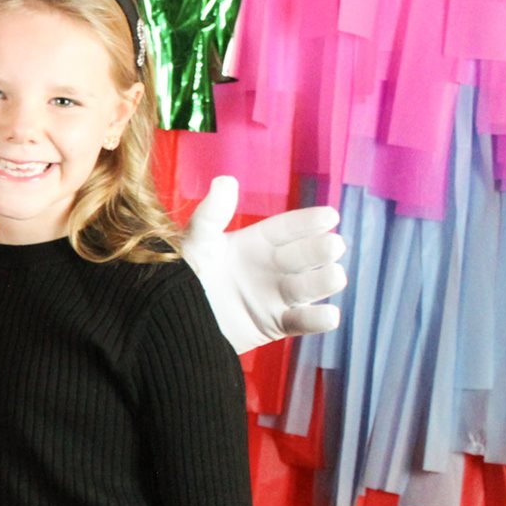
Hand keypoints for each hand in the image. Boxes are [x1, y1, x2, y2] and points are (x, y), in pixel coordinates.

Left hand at [183, 176, 346, 353]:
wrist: (170, 319)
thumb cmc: (181, 274)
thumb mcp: (195, 242)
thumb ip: (211, 214)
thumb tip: (226, 181)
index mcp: (254, 243)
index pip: (286, 229)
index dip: (307, 222)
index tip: (329, 216)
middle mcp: (270, 267)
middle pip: (303, 256)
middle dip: (320, 250)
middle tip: (334, 245)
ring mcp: (275, 296)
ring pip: (308, 287)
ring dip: (324, 281)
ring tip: (336, 276)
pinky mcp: (274, 324)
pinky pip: (300, 322)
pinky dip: (316, 320)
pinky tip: (329, 315)